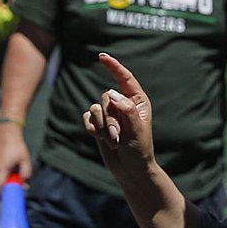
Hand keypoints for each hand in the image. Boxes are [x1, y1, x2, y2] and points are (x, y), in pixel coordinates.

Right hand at [0, 123, 31, 195]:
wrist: (7, 131)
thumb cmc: (16, 144)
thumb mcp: (25, 159)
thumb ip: (25, 172)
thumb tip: (24, 181)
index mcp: (2, 168)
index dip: (1, 193)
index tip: (7, 196)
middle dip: (3, 187)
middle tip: (12, 187)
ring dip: (3, 179)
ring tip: (12, 175)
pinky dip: (1, 173)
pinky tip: (9, 169)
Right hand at [82, 54, 156, 184]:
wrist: (130, 170)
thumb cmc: (139, 150)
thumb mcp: (136, 130)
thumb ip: (126, 110)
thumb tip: (112, 93)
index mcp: (137, 101)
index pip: (124, 78)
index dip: (113, 66)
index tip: (102, 56)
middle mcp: (122, 104)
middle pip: (105, 97)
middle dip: (108, 118)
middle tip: (117, 136)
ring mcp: (110, 114)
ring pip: (95, 108)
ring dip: (101, 127)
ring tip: (113, 142)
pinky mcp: (98, 124)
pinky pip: (87, 117)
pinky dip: (92, 129)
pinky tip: (99, 139)